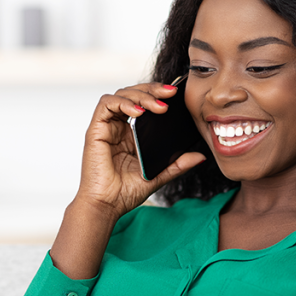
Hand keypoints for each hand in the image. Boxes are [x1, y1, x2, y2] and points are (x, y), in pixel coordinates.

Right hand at [76, 82, 206, 219]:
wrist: (107, 206)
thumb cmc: (125, 193)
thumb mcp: (158, 176)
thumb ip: (177, 165)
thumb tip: (200, 156)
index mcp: (131, 134)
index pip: (143, 103)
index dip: (158, 95)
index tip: (176, 96)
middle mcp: (118, 127)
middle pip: (133, 94)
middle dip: (152, 89)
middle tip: (171, 93)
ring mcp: (106, 127)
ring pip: (121, 95)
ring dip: (141, 95)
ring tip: (159, 105)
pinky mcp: (96, 130)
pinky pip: (106, 105)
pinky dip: (123, 103)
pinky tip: (138, 112)